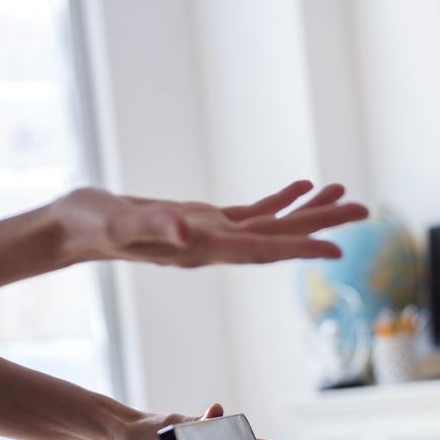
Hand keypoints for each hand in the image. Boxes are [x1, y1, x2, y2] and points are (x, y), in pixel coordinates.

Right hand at [52, 181, 367, 267]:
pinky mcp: (207, 222)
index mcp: (205, 251)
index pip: (262, 251)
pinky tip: (302, 188)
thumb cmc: (92, 227)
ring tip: (344, 192)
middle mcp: (218, 247)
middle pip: (281, 237)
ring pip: (274, 224)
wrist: (74, 229)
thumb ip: (153, 230)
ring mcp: (215, 235)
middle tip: (364, 210)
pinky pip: (254, 212)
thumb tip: (186, 233)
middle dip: (323, 223)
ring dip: (310, 210)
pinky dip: (280, 201)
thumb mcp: (120, 225)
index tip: (338, 250)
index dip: (300, 249)